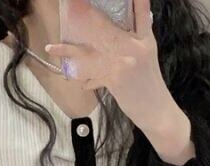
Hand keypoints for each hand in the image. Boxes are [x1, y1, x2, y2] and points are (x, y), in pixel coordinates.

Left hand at [45, 0, 194, 165]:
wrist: (157, 110)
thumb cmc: (149, 85)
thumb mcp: (148, 56)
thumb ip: (135, 41)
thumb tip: (116, 33)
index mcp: (145, 39)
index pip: (141, 11)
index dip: (134, 0)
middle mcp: (135, 46)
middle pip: (105, 27)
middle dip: (86, 16)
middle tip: (72, 5)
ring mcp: (124, 62)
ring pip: (90, 51)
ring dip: (68, 51)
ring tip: (52, 48)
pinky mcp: (116, 79)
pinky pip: (92, 76)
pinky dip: (84, 81)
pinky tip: (78, 83)